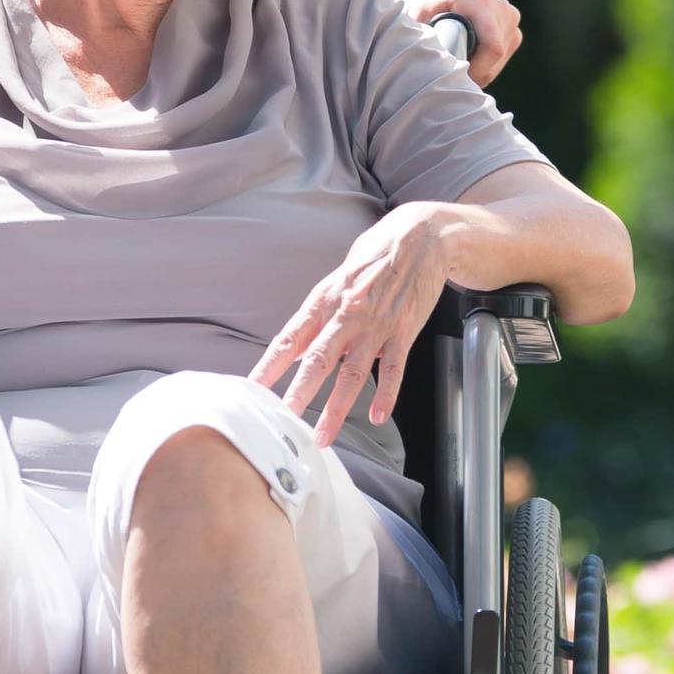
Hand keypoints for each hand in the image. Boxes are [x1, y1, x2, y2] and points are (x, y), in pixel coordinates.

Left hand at [252, 203, 457, 445]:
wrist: (421, 236)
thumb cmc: (374, 256)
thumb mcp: (336, 280)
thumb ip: (316, 317)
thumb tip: (294, 351)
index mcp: (324, 300)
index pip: (290, 338)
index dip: (269, 365)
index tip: (253, 389)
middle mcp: (346, 314)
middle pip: (317, 360)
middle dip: (298, 393)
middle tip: (283, 419)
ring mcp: (376, 325)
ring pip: (352, 373)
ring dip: (337, 408)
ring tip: (323, 436)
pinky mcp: (404, 331)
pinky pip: (394, 369)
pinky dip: (386, 394)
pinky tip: (378, 417)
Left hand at [389, 0, 521, 87]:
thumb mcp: (416, 17)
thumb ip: (426, 41)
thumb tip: (435, 69)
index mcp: (479, 3)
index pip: (493, 48)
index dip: (477, 70)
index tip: (454, 75)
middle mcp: (501, 7)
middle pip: (497, 57)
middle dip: (475, 71)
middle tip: (448, 67)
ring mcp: (510, 14)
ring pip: (500, 60)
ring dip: (479, 67)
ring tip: (455, 54)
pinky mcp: (512, 22)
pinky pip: (503, 55)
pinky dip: (485, 61)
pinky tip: (467, 51)